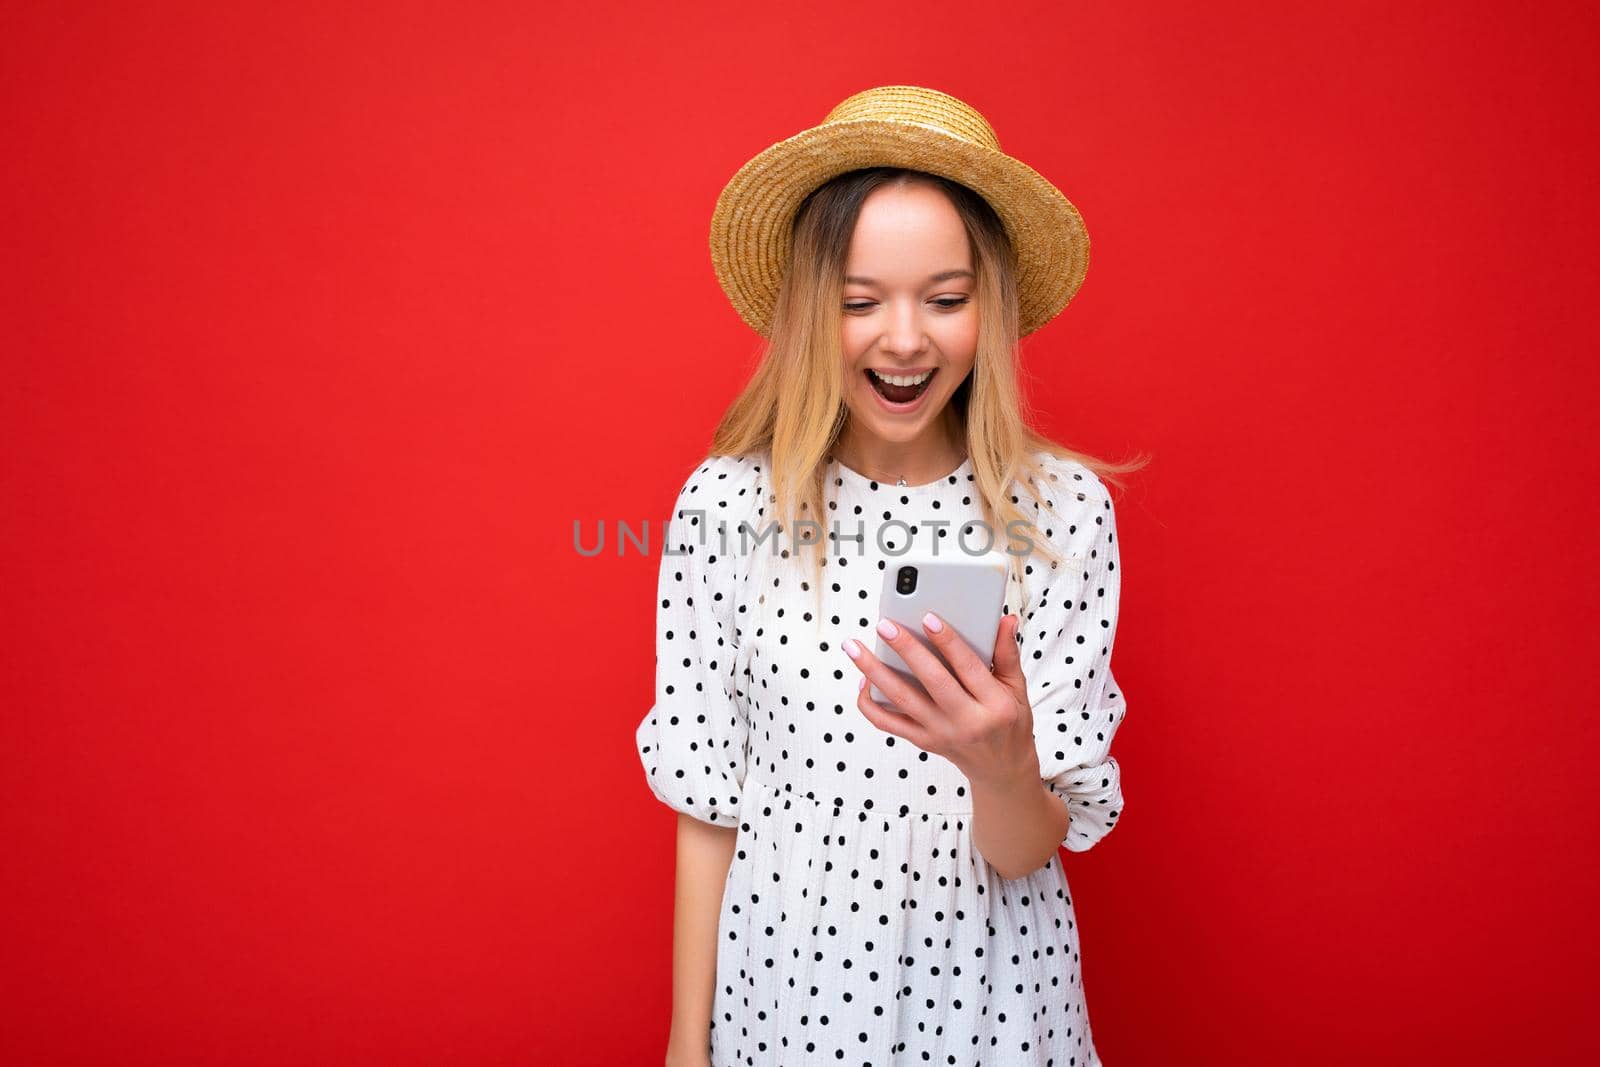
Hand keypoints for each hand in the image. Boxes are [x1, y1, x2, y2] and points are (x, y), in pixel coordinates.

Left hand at [842, 612, 1041, 789]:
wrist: (1000, 768)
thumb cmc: (1009, 723)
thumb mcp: (1017, 689)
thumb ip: (1007, 653)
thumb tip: (1005, 620)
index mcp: (994, 705)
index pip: (968, 668)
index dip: (948, 642)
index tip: (928, 618)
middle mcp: (966, 721)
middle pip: (931, 681)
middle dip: (905, 650)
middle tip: (884, 626)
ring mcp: (940, 733)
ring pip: (902, 700)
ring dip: (874, 672)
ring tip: (854, 648)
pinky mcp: (922, 741)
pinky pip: (888, 724)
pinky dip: (870, 704)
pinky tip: (862, 680)